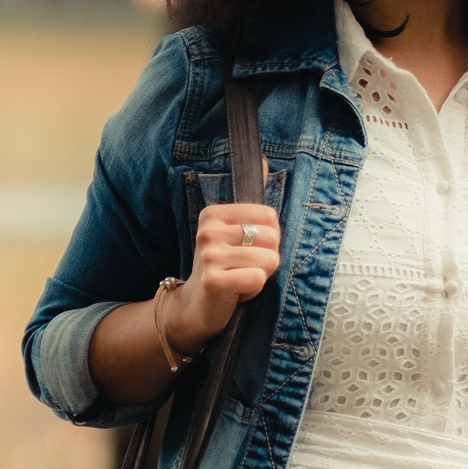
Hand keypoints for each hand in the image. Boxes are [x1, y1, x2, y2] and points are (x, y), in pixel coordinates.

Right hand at [164, 203, 280, 353]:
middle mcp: (208, 231)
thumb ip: (251, 211)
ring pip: (268, 259)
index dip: (270, 239)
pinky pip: (257, 278)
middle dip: (268, 258)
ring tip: (240, 279)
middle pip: (271, 237)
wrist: (196, 306)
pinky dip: (254, 290)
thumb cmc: (224, 269)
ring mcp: (208, 255)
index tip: (248, 250)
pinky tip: (236, 292)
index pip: (269, 216)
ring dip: (261, 276)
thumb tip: (265, 162)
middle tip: (245, 268)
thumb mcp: (232, 236)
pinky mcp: (213, 280)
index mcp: (213, 214)